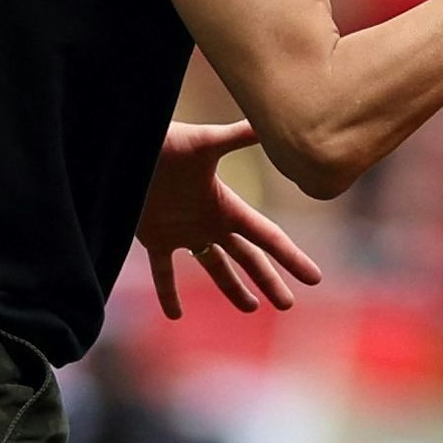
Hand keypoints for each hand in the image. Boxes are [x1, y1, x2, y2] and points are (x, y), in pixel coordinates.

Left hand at [136, 120, 322, 316]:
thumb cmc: (167, 143)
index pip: (267, 237)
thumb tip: (271, 127)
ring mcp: (184, 230)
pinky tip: (174, 315)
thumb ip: (239, 136)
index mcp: (226, 206)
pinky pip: (164, 272)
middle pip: (247, 257)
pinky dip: (168, 293)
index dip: (291, 258)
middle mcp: (210, 221)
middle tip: (286, 304)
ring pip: (213, 266)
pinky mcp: (155, 237)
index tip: (314, 278)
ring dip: (231, 287)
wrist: (128, 148)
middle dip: (268, 280)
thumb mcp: (206, 143)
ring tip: (249, 308)